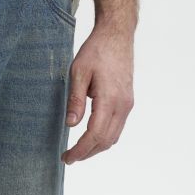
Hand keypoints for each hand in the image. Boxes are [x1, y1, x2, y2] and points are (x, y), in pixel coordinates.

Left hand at [61, 24, 134, 163]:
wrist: (117, 36)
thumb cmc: (96, 51)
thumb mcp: (78, 72)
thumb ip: (75, 100)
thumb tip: (70, 125)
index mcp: (110, 99)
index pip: (95, 134)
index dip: (80, 150)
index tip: (67, 158)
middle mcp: (123, 105)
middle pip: (106, 140)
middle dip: (87, 153)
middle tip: (68, 158)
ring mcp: (128, 104)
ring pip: (114, 136)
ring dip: (96, 147)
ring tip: (78, 151)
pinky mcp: (128, 101)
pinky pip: (118, 127)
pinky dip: (104, 137)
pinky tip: (91, 137)